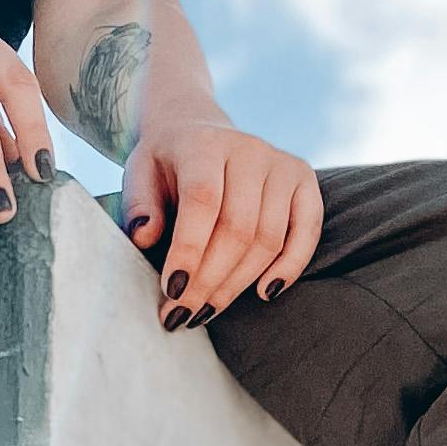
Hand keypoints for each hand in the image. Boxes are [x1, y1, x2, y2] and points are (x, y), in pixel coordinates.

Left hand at [125, 119, 321, 328]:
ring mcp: (281, 164)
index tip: (172, 291)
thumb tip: (145, 236)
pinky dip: (290, 266)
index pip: (202, 201)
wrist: (197, 132)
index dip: (189, 250)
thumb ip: (139, 204)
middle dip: (210, 280)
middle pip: (238, 228)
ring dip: (238, 283)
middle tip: (184, 314)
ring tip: (207, 310)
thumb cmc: (165, 164)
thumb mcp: (139, 174)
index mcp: (205, 144)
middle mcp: (249, 150)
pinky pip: (307, 230)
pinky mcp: (304, 179)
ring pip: (268, 238)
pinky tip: (265, 292)